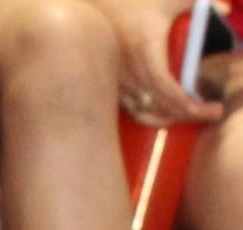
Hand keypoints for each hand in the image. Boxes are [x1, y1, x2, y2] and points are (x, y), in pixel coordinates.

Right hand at [99, 0, 224, 124]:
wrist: (105, 10)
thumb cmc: (140, 3)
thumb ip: (198, 3)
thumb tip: (226, 10)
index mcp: (145, 48)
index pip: (162, 83)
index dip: (180, 99)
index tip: (199, 107)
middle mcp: (131, 70)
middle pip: (158, 103)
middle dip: (186, 112)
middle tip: (213, 111)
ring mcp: (121, 82)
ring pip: (146, 112)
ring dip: (171, 116)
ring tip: (195, 112)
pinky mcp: (117, 88)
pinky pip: (136, 110)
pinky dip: (155, 115)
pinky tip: (172, 113)